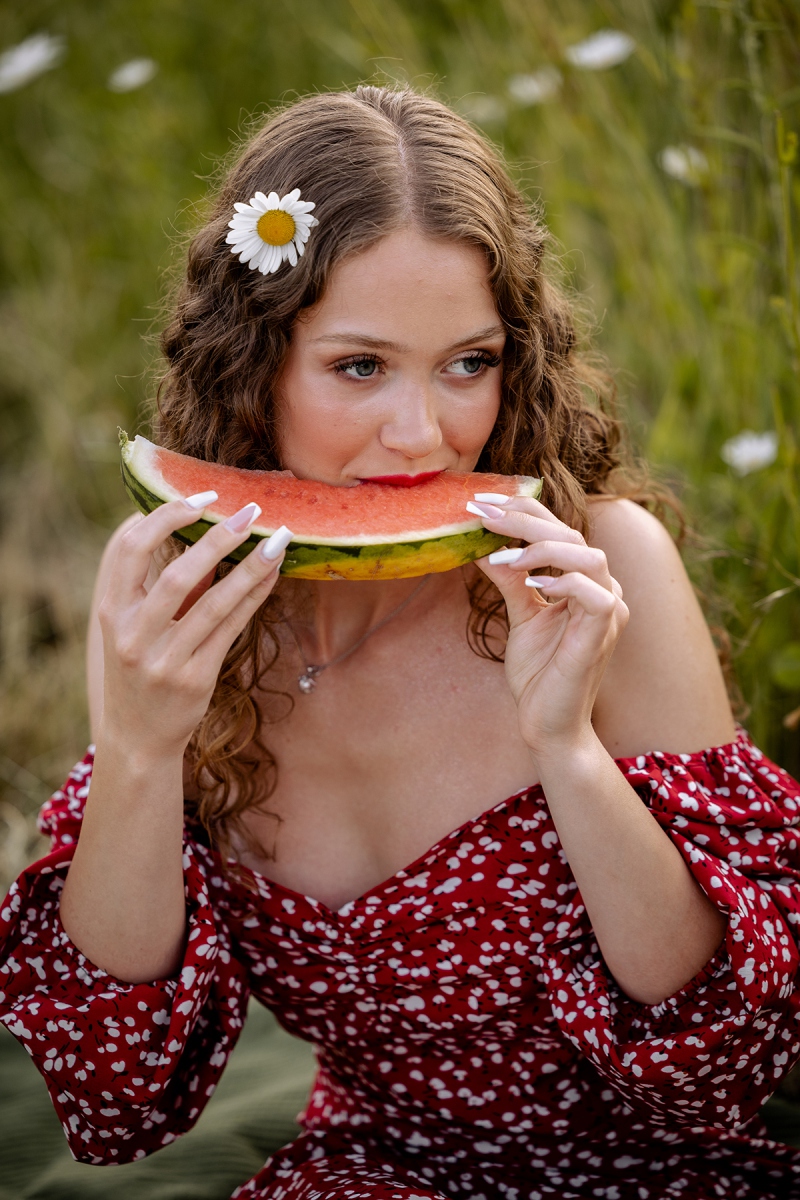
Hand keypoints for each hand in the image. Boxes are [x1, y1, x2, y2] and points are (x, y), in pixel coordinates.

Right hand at [97, 498, 292, 758]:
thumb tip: (205, 533)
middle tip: (250, 511)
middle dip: (217, 538)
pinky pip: (231, 629)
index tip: (202, 498)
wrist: (137, 738)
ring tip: (277, 540)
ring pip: (213, 604)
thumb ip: (160, 585)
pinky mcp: (194, 679)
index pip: (131, 548)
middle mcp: (133, 635)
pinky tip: (272, 576)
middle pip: (177, 576)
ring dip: (249, 568)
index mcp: (111, 611)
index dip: (166, 517)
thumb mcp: (133, 626)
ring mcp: (164, 660)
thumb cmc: (139, 669)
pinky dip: (253, 597)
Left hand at [472, 495, 628, 760]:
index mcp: (586, 582)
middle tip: (483, 515)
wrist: (547, 724)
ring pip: (589, 556)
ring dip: (542, 549)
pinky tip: (532, 585)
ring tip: (503, 555)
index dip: (522, 512)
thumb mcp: (519, 616)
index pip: (558, 531)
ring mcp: (609, 611)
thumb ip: (509, 580)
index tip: (480, 504)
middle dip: (524, 520)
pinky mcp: (604, 634)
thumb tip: (483, 545)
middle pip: (572, 534)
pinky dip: (563, 582)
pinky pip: (594, 594)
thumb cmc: (539, 673)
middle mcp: (604, 590)